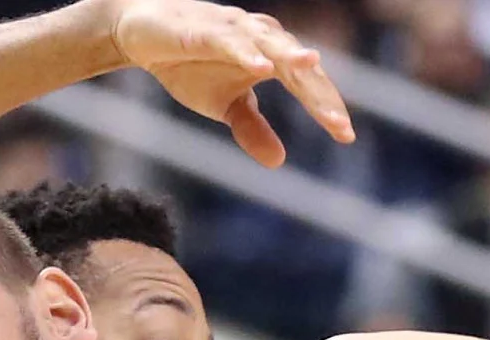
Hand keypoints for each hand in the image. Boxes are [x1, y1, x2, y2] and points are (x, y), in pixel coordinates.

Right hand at [106, 0, 354, 165]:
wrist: (144, 34)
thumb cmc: (191, 64)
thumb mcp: (223, 106)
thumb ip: (252, 128)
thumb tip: (280, 161)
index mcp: (272, 57)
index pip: (307, 84)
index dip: (326, 107)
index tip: (345, 136)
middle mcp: (261, 38)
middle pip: (298, 66)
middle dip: (319, 93)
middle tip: (338, 123)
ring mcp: (235, 30)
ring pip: (270, 44)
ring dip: (291, 56)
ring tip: (311, 67)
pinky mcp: (205, 28)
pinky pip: (229, 40)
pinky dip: (245, 51)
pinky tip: (260, 67)